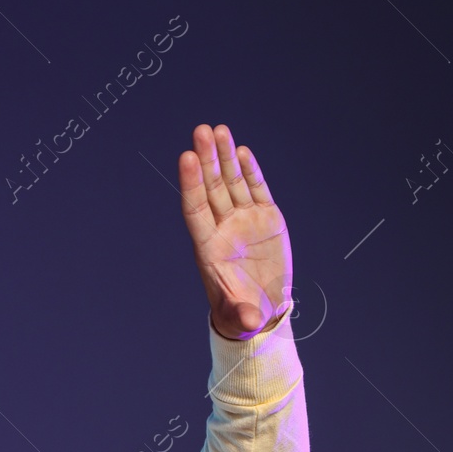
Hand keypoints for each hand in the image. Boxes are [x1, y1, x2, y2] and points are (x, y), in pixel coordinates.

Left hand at [178, 123, 292, 339]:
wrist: (262, 309)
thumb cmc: (242, 313)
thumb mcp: (240, 316)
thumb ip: (242, 315)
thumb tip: (249, 321)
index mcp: (209, 247)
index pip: (196, 209)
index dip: (192, 183)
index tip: (187, 158)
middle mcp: (223, 228)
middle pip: (212, 188)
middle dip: (208, 159)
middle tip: (202, 131)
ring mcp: (243, 221)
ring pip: (231, 183)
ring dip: (225, 157)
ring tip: (218, 130)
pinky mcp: (265, 218)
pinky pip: (255, 189)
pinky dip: (249, 171)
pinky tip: (242, 151)